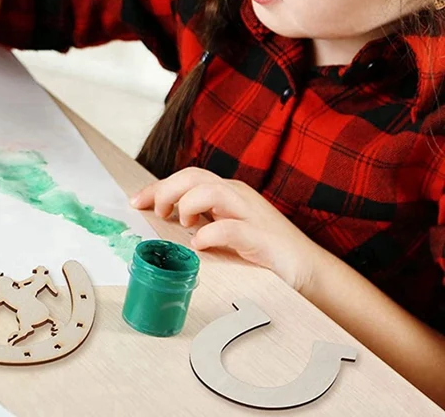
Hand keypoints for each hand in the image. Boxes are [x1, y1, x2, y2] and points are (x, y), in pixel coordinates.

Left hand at [130, 167, 319, 290]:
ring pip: (212, 191)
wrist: (311, 272)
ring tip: (182, 224)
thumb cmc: (263, 252)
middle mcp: (238, 196)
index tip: (136, 202)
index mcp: (227, 193)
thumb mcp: (226, 230)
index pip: (187, 177)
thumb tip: (165, 221)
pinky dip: (211, 233)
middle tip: (155, 212)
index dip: (158, 187)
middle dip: (167, 190)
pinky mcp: (263, 238)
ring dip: (188, 204)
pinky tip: (200, 244)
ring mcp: (252, 214)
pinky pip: (233, 227)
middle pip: (195, 176)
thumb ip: (201, 221)